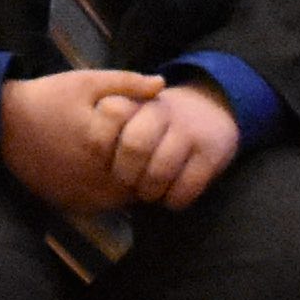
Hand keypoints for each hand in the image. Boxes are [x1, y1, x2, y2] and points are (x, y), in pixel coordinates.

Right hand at [0, 69, 152, 212]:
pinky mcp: (73, 205)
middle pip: (141, 175)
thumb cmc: (47, 99)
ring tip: (125, 158)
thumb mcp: (86, 82)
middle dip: (146, 161)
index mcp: (99, 141)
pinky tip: (106, 172)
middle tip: (141, 145)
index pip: (147, 146)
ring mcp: (82, 195)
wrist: (3, 126)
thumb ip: (126, 82)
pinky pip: (107, 205)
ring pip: (127, 195)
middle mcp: (93, 174)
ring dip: (132, 179)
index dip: (152, 136)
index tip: (147, 125)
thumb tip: (162, 84)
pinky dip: (113, 192)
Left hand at [114, 79, 245, 210]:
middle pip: (135, 144)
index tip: (101, 157)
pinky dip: (173, 200)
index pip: (111, 112)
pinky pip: (186, 188)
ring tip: (148, 191)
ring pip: (160, 170)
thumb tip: (87, 147)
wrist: (213, 107)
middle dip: (126, 173)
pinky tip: (170, 195)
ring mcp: (190, 131)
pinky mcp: (212, 153)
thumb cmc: (156, 119)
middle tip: (126, 181)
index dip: (101, 142)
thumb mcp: (132, 107)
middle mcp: (164, 111)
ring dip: (149, 191)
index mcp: (137, 99)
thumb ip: (107, 122)